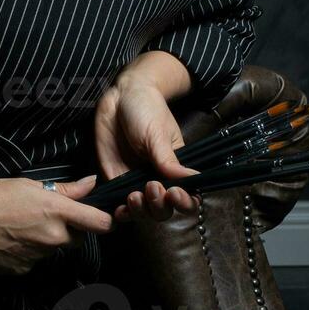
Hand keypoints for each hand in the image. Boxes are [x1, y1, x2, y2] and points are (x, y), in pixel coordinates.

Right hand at [0, 175, 111, 275]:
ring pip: (55, 249)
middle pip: (79, 238)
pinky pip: (36, 260)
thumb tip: (92, 182)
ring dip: (48, 239)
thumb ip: (65, 189)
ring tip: (22, 225)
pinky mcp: (23, 271)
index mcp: (56, 212)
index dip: (106, 220)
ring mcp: (38, 258)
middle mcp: (52, 238)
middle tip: (49, 214)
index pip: (100, 223)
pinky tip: (10, 239)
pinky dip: (29, 251)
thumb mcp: (28, 184)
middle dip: (72, 228)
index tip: (103, 216)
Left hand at [94, 78, 201, 223]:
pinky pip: (119, 204)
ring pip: (142, 212)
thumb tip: (192, 180)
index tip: (174, 193)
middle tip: (152, 187)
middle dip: (159, 206)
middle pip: (164, 210)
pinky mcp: (115, 180)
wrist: (118, 97)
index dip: (183, 202)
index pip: (186, 195)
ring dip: (140, 212)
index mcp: (174, 169)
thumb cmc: (145, 110)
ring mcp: (135, 182)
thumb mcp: (158, 134)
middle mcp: (157, 179)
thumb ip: (170, 160)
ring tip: (134, 196)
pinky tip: (119, 210)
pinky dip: (120, 212)